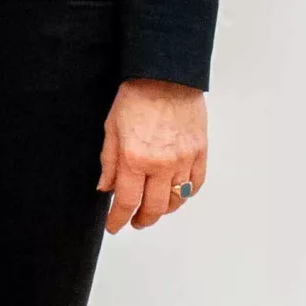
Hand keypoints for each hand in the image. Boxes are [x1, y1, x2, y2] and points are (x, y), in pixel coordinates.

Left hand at [99, 78, 207, 232]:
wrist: (166, 78)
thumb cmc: (135, 99)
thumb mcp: (111, 130)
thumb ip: (109, 163)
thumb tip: (105, 189)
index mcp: (134, 159)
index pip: (126, 201)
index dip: (118, 219)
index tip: (114, 227)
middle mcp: (161, 164)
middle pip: (154, 208)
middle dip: (142, 220)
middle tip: (134, 222)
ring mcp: (184, 160)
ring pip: (177, 200)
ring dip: (164, 211)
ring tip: (153, 210)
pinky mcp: (200, 153)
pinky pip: (195, 185)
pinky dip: (185, 195)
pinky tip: (175, 196)